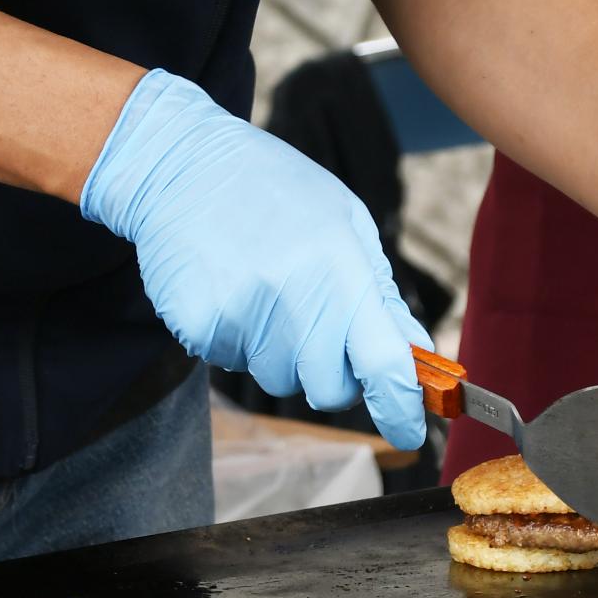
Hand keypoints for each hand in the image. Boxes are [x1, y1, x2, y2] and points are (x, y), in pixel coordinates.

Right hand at [82, 70, 432, 449]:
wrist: (181, 165)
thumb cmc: (275, 191)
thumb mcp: (347, 225)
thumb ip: (381, 296)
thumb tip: (416, 354)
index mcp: (341, 268)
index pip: (384, 363)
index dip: (401, 408)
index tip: (408, 433)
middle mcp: (294, 296)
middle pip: (328, 389)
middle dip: (332, 375)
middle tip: (318, 330)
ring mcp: (243, 313)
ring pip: (278, 380)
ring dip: (281, 354)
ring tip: (267, 293)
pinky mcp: (199, 324)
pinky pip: (233, 362)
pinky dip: (238, 339)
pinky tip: (232, 290)